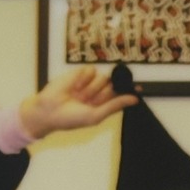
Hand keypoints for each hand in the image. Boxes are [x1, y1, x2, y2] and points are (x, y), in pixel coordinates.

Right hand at [19, 67, 138, 139]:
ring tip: (80, 97)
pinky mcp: (80, 73)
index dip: (130, 90)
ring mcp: (90, 82)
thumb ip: (115, 106)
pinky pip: (91, 71)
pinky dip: (84, 80)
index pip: (121, 94)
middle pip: (113, 85)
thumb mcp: (96, 115)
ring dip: (92, 89)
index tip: (140, 88)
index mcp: (103, 104)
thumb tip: (134, 100)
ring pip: (102, 78)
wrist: (49, 111)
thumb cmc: (71, 118)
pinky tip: (75, 88)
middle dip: (104, 93)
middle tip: (91, 101)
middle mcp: (98, 92)